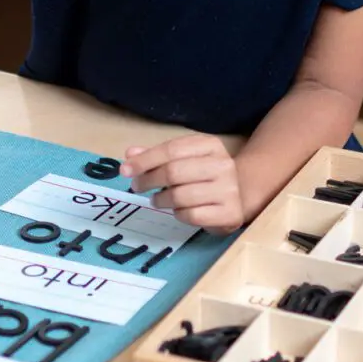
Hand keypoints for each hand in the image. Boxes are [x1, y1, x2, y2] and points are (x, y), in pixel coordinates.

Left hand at [121, 134, 243, 233]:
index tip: (124, 169)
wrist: (238, 197)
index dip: (145, 160)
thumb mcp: (183, 159)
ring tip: (157, 200)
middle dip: (148, 180)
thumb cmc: (203, 175)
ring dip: (161, 200)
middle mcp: (223, 165)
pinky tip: (178, 210)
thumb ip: (156, 156)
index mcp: (210, 145)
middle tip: (136, 186)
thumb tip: (130, 154)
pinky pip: (191, 215)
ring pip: (180, 196)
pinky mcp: (230, 213)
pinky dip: (178, 214)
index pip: (172, 149)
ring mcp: (229, 190)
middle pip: (174, 172)